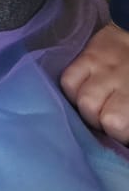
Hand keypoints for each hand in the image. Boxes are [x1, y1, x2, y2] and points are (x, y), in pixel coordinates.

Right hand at [60, 22, 128, 141]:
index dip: (116, 134)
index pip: (115, 124)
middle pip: (95, 115)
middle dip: (99, 123)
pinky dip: (72, 90)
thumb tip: (120, 133)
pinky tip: (81, 91)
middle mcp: (120, 80)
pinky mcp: (87, 56)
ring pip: (81, 100)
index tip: (121, 131)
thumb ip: (128, 114)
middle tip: (107, 118)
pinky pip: (68, 80)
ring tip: (94, 106)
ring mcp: (101, 68)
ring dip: (85, 109)